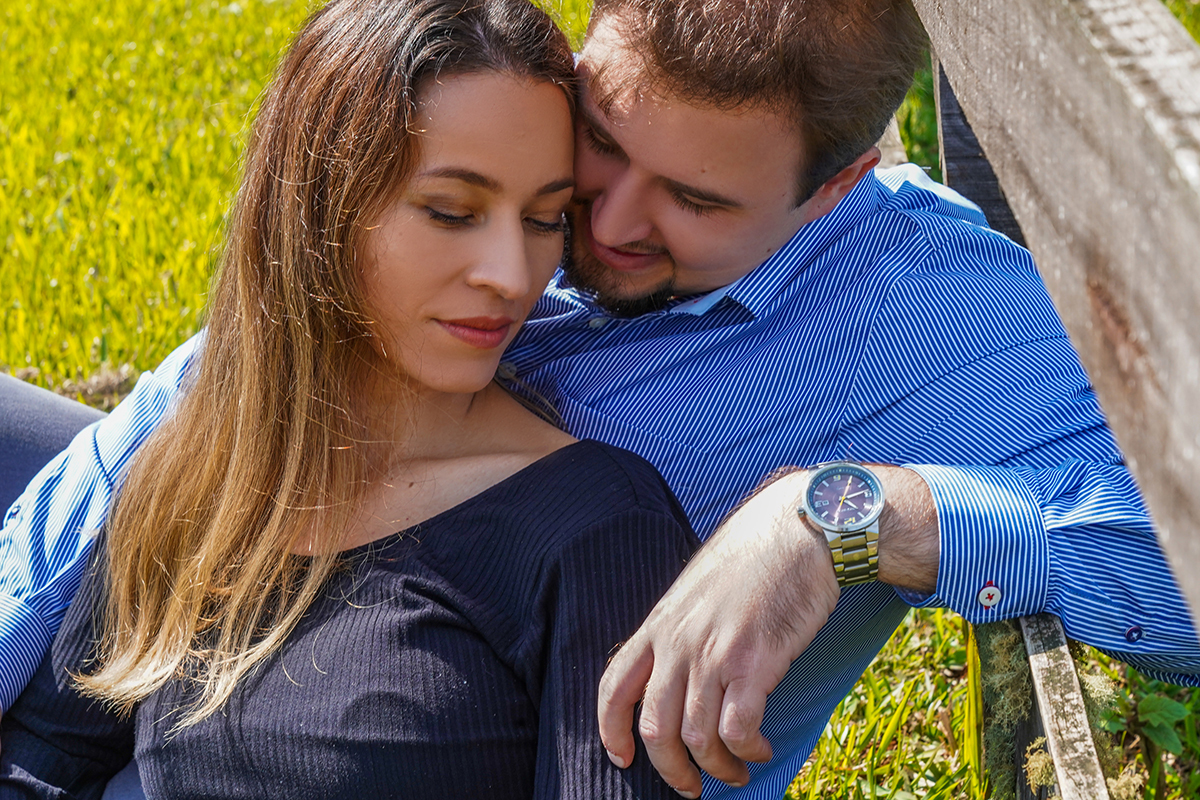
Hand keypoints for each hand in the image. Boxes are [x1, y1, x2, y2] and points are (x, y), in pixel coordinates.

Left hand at [597, 471, 839, 797]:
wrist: (798, 530)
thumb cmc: (754, 559)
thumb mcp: (697, 591)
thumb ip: (680, 630)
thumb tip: (677, 673)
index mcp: (659, 624)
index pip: (613, 687)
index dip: (610, 730)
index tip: (622, 758)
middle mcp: (678, 643)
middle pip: (654, 728)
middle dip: (671, 770)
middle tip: (691, 787)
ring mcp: (714, 653)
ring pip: (696, 738)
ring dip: (717, 768)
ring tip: (736, 772)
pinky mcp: (755, 662)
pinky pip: (737, 730)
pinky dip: (747, 750)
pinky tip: (760, 749)